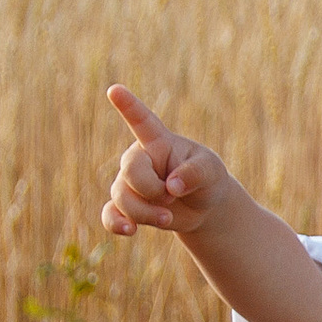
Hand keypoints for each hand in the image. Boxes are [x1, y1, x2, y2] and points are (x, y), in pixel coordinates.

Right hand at [102, 86, 239, 240]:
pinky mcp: (125, 207)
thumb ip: (195, 174)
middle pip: (129, 171)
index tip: (114, 90)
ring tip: (167, 218)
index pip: (141, 120)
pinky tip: (129, 231)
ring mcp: (129, 183)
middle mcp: (139, 159)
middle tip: (172, 195)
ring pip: (121, 197)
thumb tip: (172, 186)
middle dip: (151, 190)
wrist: (202, 207)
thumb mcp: (211, 172)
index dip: (128, 106)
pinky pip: (110, 215)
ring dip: (145, 213)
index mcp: (158, 141)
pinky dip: (116, 224)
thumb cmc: (207, 179)